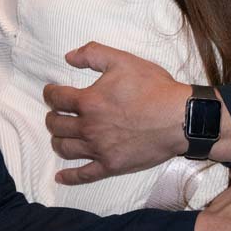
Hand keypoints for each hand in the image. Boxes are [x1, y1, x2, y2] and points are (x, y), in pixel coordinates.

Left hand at [43, 42, 191, 183]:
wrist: (180, 118)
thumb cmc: (154, 88)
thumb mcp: (124, 60)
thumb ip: (93, 54)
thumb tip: (68, 57)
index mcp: (89, 101)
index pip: (57, 99)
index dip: (51, 94)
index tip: (51, 92)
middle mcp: (88, 127)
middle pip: (57, 125)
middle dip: (52, 118)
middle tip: (56, 114)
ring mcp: (99, 149)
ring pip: (65, 148)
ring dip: (57, 141)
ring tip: (60, 136)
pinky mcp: (111, 165)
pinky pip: (84, 175)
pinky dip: (69, 177)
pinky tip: (60, 176)